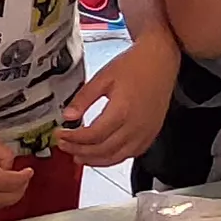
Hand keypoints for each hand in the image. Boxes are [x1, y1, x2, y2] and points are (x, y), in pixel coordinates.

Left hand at [54, 38, 176, 166]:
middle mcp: (135, 126)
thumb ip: (84, 98)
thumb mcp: (103, 77)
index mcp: (122, 111)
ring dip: (94, 160)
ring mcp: (145, 132)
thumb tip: (68, 116)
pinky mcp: (151, 134)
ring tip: (78, 156)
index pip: (92, 135)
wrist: (160, 60)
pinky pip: (131, 154)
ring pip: (116, 157)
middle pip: (102, 150)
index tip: (60, 134)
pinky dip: (113, 158)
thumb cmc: (136, 65)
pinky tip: (102, 154)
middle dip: (79, 151)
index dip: (73, 138)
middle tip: (64, 146)